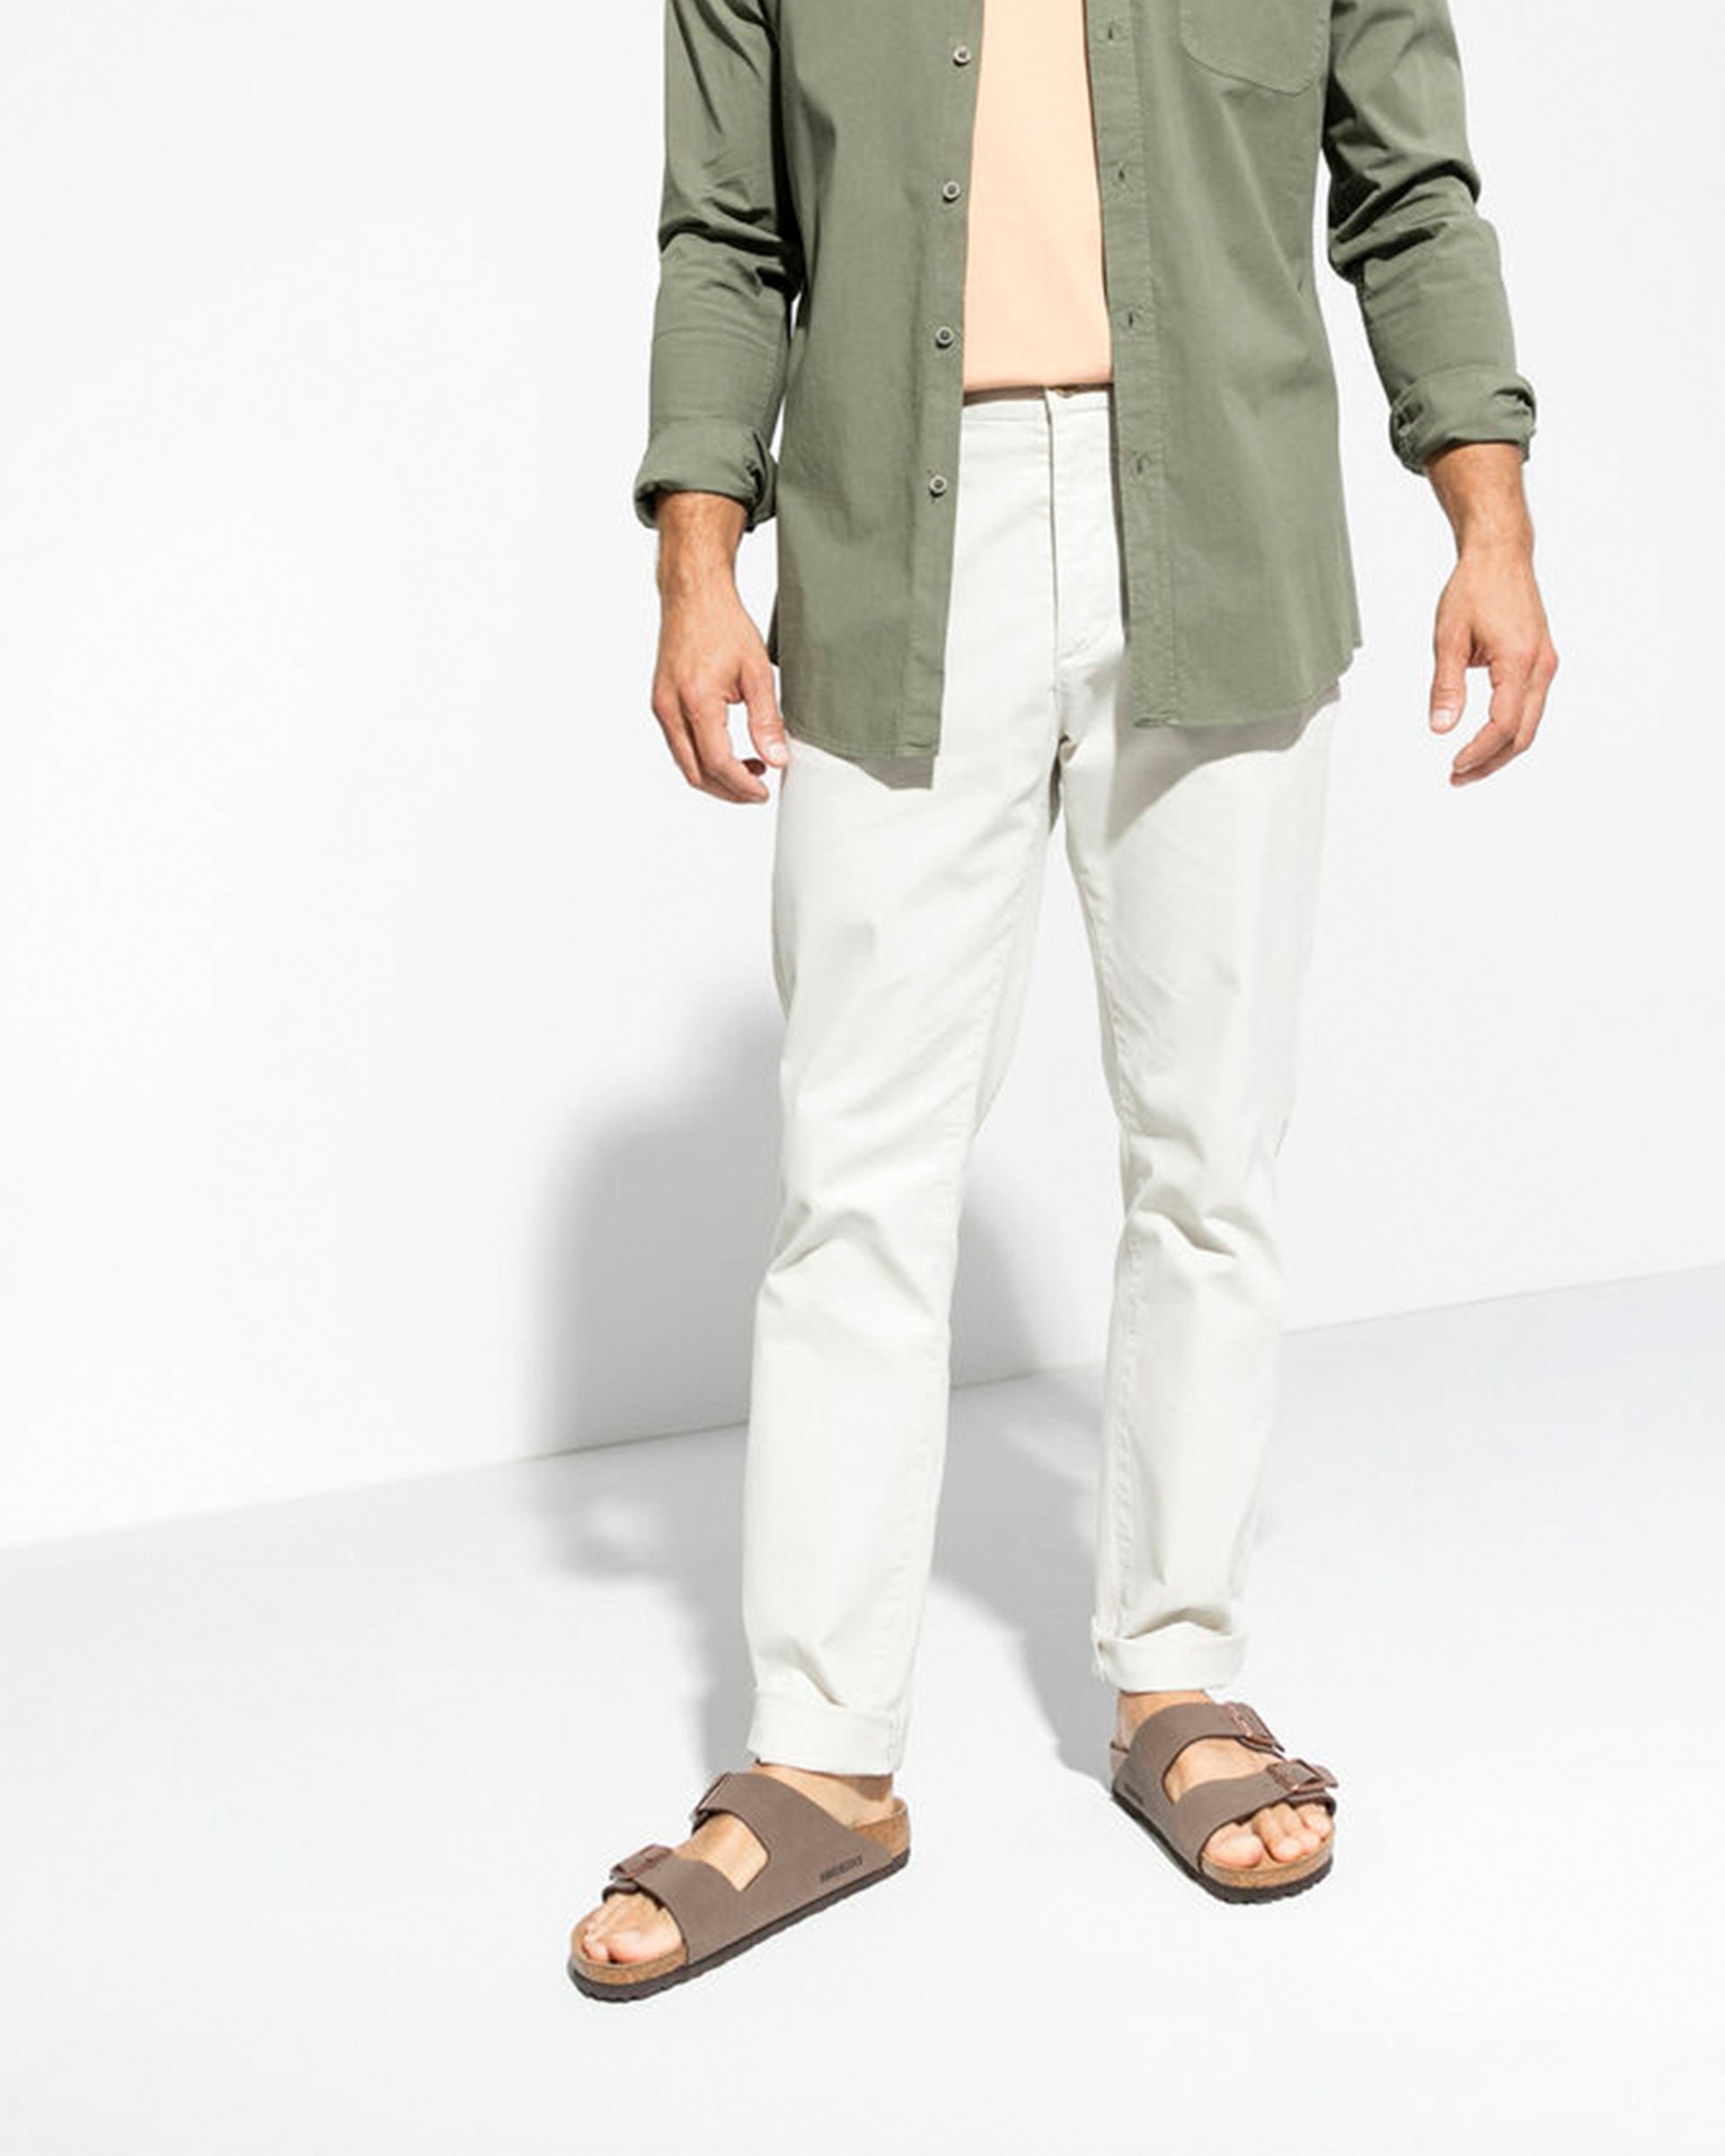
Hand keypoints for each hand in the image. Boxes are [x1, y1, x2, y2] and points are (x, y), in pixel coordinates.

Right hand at [647, 489, 787, 801]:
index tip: (764, 791)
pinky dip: (703, 759)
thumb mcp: (757, 672)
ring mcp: (661, 707)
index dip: (742, 785)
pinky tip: (729, 751)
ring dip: (716, 777)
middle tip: (759, 789)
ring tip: (750, 769)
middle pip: (696, 773)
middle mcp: (670, 708)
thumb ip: (767, 720)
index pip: (718, 762)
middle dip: (729, 790)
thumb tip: (777, 759)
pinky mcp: (660, 704)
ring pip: (685, 764)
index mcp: (696, 699)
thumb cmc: (723, 624)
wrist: (692, 596)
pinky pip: (680, 746)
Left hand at [1421, 442, 1557, 785]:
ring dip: (1500, 749)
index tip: (1454, 765)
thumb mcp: (1448, 637)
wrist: (1500, 555)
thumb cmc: (1476, 587)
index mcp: (1520, 660)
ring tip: (1467, 764)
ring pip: (1529, 724)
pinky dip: (1509, 729)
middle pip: (1523, 733)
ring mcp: (1545, 663)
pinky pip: (1530, 706)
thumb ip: (1445, 686)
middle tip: (1458, 777)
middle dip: (1491, 761)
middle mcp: (1541, 665)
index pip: (1503, 724)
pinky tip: (1484, 738)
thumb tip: (1441, 727)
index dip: (1479, 752)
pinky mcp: (1541, 661)